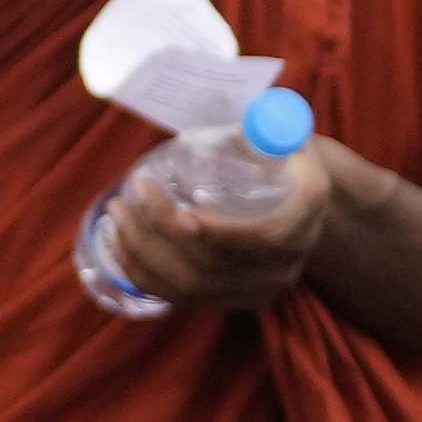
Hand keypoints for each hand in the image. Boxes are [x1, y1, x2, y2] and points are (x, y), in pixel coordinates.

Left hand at [102, 134, 334, 312]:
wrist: (289, 202)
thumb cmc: (278, 159)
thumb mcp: (283, 137)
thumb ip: (269, 128)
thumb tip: (255, 121)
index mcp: (304, 219)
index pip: (266, 239)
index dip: (222, 233)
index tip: (182, 213)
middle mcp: (285, 264)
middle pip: (215, 264)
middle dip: (162, 231)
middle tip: (131, 193)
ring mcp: (255, 290)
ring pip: (190, 285)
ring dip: (143, 251)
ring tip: (117, 213)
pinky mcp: (228, 301)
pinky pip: (179, 297)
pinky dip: (142, 272)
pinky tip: (120, 243)